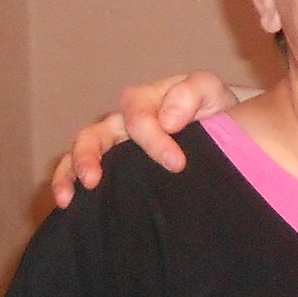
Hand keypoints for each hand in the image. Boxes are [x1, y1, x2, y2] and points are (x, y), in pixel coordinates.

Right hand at [48, 70, 239, 205]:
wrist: (229, 128)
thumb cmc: (217, 109)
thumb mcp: (211, 91)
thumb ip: (191, 94)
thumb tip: (166, 120)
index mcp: (146, 101)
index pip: (138, 118)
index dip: (154, 141)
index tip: (177, 164)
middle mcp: (123, 123)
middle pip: (94, 134)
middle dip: (89, 157)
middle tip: (94, 180)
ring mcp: (116, 145)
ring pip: (81, 153)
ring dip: (70, 173)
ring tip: (68, 197)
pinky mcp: (117, 168)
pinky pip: (82, 173)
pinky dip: (69, 185)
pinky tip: (68, 205)